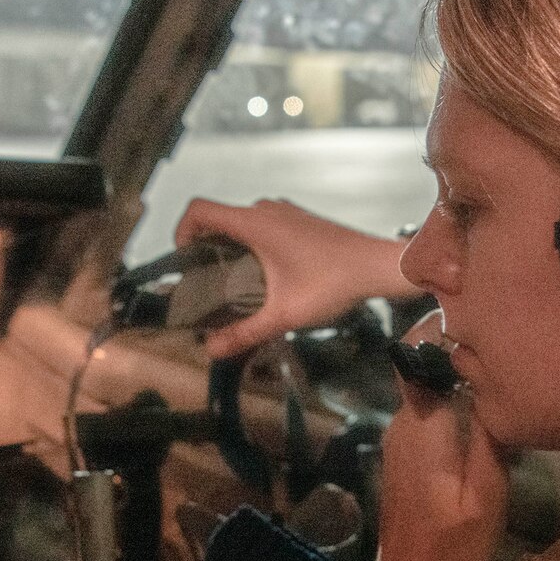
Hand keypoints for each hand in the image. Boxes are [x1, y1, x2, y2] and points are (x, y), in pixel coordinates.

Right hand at [174, 199, 413, 358]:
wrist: (378, 266)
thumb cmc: (335, 283)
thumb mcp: (284, 313)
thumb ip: (245, 332)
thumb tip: (212, 350)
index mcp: (255, 223)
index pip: (199, 210)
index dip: (180, 231)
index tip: (184, 260)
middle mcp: (267, 210)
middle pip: (218, 219)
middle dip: (205, 248)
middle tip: (205, 283)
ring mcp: (285, 212)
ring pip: (242, 223)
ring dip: (231, 247)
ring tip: (234, 284)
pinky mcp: (300, 220)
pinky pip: (263, 226)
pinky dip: (253, 245)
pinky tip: (265, 277)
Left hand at [359, 312, 509, 560]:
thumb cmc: (453, 547)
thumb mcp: (487, 496)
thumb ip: (489, 438)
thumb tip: (495, 386)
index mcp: (423, 425)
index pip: (421, 353)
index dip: (446, 325)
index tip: (484, 310)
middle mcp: (404, 423)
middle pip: (429, 367)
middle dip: (463, 349)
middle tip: (512, 340)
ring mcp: (401, 439)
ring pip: (432, 390)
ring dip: (462, 378)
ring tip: (507, 370)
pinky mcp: (405, 456)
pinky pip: (431, 413)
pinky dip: (456, 404)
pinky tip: (489, 409)